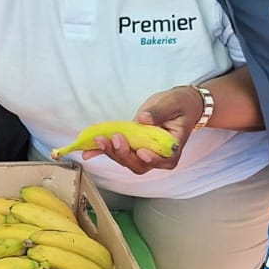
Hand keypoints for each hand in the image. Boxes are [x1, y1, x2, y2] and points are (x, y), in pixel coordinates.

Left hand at [82, 86, 202, 174]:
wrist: (178, 105)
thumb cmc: (180, 105)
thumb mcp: (173, 104)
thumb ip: (159, 112)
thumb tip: (143, 119)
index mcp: (172, 148)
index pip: (162, 160)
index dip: (151, 159)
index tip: (141, 152)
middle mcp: (157, 155)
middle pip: (139, 164)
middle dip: (124, 154)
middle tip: (115, 138)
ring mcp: (143, 152)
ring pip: (125, 160)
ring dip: (111, 152)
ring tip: (99, 140)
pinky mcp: (131, 146)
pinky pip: (116, 151)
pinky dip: (101, 151)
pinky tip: (88, 151)